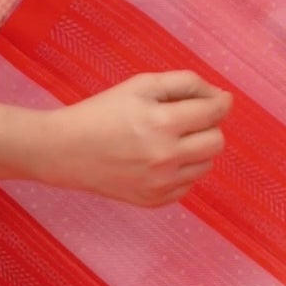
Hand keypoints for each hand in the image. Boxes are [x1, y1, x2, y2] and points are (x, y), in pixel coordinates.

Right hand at [35, 70, 232, 205]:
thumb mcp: (141, 84)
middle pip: (217, 142)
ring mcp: (160, 184)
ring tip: (171, 138)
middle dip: (210, 126)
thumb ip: (185, 84)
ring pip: (206, 165)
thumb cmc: (103, 111)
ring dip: (197, 149)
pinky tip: (159, 159)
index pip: (215, 112)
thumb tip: (220, 97)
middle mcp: (165, 157)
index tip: (219, 99)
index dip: (221, 101)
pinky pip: (188, 185)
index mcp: (162, 122)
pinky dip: (182, 170)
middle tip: (189, 118)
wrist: (65, 150)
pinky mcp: (154, 201)